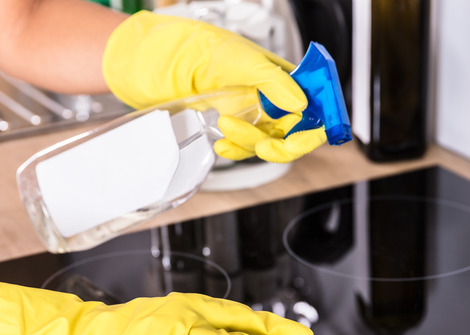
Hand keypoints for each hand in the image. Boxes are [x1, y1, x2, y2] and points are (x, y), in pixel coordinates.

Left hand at [102, 11, 325, 162]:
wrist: (152, 62)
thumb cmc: (195, 48)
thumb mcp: (239, 59)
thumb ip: (273, 81)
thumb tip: (301, 103)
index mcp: (280, 75)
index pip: (313, 103)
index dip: (317, 122)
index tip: (308, 135)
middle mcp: (269, 95)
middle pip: (294, 131)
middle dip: (282, 143)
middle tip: (264, 146)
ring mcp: (250, 112)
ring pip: (268, 142)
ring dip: (250, 144)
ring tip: (226, 127)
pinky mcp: (231, 126)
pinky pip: (244, 147)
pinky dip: (236, 150)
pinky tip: (222, 145)